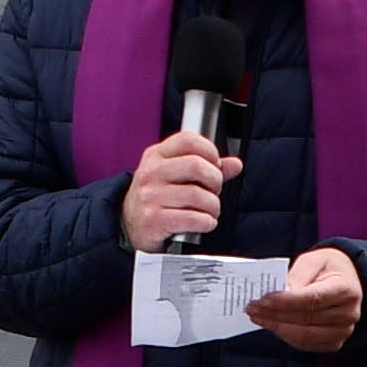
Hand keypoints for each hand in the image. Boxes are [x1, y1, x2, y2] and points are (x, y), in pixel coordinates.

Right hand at [120, 131, 233, 250]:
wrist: (131, 226)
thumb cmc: (158, 198)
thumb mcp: (176, 176)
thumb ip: (207, 168)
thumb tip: (235, 164)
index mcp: (156, 155)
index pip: (188, 140)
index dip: (210, 151)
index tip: (215, 165)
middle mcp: (151, 173)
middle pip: (196, 165)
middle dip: (215, 181)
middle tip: (214, 191)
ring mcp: (150, 196)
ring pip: (198, 195)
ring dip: (213, 206)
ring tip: (210, 211)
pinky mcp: (153, 220)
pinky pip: (192, 218)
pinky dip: (206, 222)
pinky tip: (204, 222)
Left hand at [244, 245, 363, 354]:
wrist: (349, 281)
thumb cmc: (328, 268)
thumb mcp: (314, 260)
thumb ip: (297, 275)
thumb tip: (280, 293)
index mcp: (346, 289)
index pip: (312, 299)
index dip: (285, 302)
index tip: (262, 300)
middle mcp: (348, 314)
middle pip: (306, 319)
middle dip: (274, 314)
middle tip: (252, 308)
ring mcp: (343, 331)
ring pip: (304, 336)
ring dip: (277, 328)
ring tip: (258, 317)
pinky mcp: (335, 342)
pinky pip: (306, 344)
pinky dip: (286, 336)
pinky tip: (272, 324)